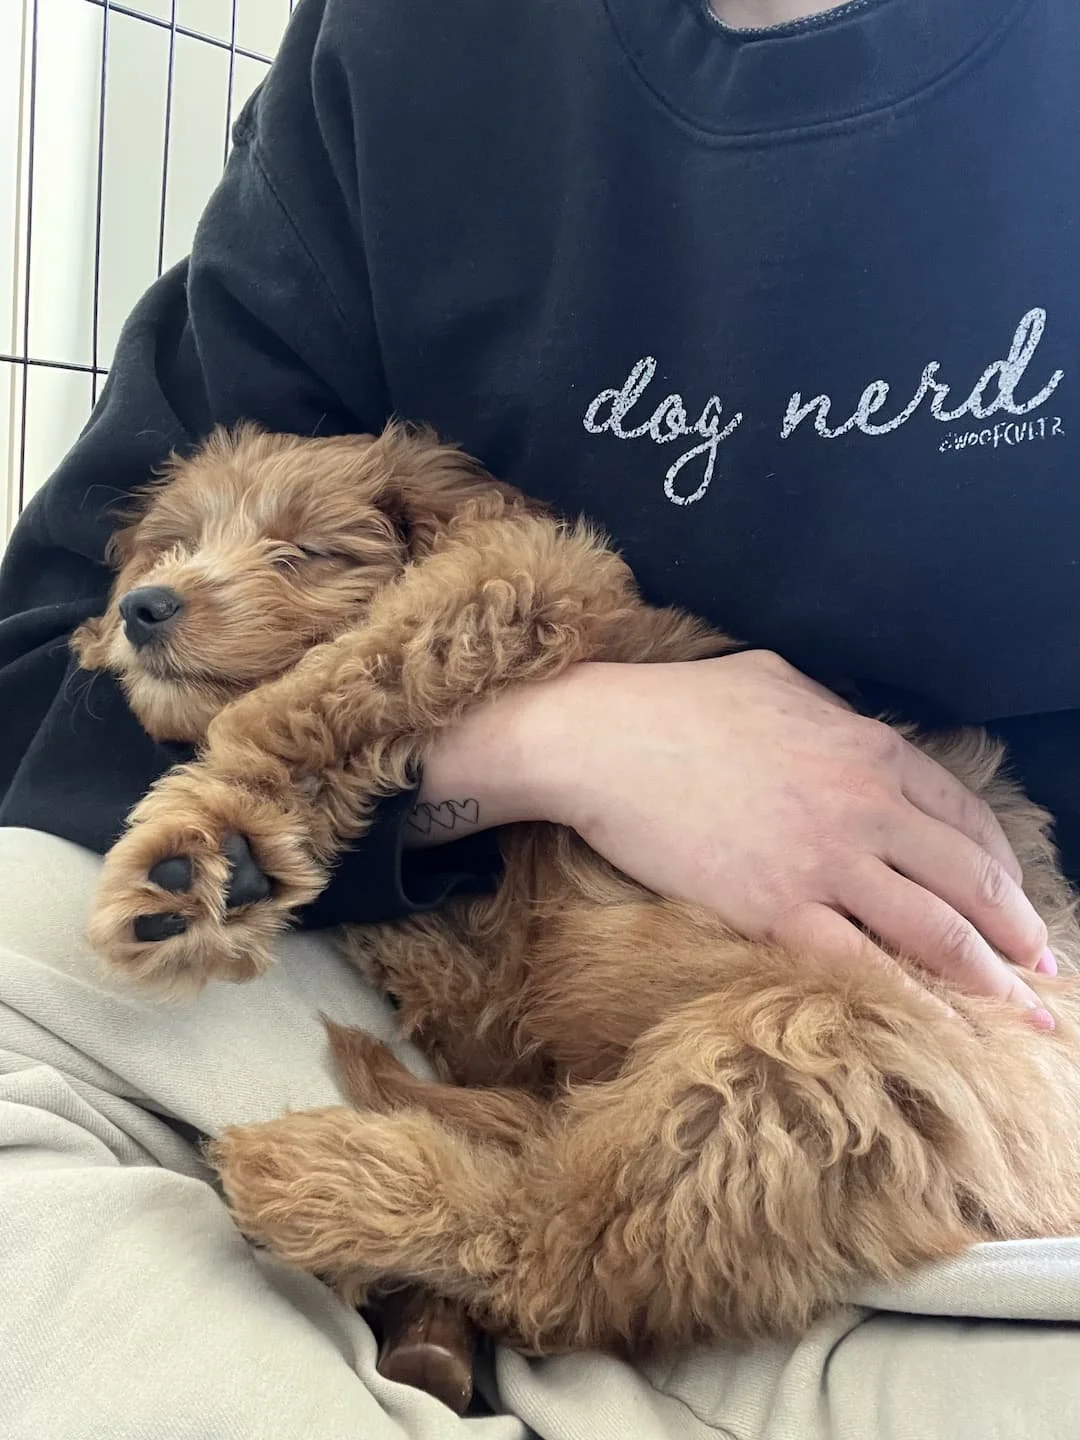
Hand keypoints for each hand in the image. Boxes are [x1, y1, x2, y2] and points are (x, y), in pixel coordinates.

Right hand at [419, 651, 1053, 1020]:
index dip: (1002, 867)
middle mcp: (866, 807)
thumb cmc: (678, 705)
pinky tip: (938, 1027)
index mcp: (870, 750)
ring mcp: (825, 862)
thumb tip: (858, 737)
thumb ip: (836, 716)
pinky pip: (863, 966)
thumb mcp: (778, 684)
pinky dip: (912, 1002)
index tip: (1015, 901)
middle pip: (972, 882)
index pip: (965, 817)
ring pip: (937, 934)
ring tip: (1024, 1016)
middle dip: (1019, 935)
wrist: (601, 741)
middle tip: (1044, 971)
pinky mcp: (775, 909)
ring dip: (992, 981)